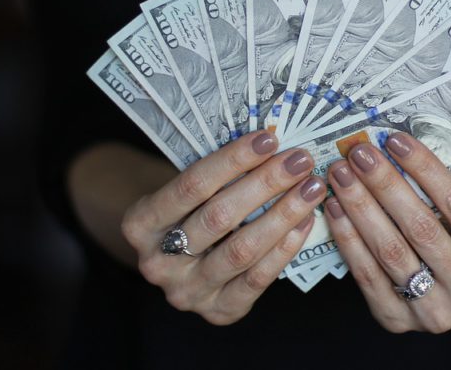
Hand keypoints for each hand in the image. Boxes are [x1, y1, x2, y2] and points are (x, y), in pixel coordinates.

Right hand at [121, 131, 324, 324]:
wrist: (176, 261)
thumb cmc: (187, 213)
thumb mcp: (184, 191)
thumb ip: (216, 174)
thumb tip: (271, 145)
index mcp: (140, 223)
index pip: (192, 185)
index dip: (233, 160)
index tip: (269, 139)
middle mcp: (158, 262)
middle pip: (219, 217)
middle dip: (265, 184)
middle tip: (299, 161)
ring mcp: (187, 292)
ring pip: (241, 250)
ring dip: (283, 215)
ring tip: (310, 188)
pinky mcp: (218, 311)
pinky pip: (257, 279)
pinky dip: (285, 247)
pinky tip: (304, 221)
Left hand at [324, 133, 450, 333]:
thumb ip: (440, 190)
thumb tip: (391, 145)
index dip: (424, 168)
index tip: (394, 140)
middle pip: (420, 227)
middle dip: (384, 184)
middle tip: (358, 153)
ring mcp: (435, 312)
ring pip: (390, 251)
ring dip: (360, 207)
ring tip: (341, 175)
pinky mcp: (398, 321)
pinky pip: (366, 274)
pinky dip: (347, 237)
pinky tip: (335, 208)